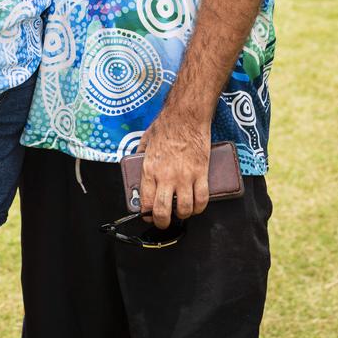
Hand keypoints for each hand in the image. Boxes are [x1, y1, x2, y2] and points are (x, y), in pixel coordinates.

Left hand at [137, 112, 209, 228]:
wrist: (186, 115)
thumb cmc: (167, 124)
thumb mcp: (146, 139)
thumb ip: (140, 153)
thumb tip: (136, 159)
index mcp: (150, 169)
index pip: (146, 202)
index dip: (147, 215)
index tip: (148, 215)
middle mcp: (166, 176)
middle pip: (163, 212)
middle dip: (162, 222)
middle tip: (164, 221)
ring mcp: (185, 176)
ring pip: (184, 209)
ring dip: (183, 215)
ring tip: (181, 212)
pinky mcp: (200, 173)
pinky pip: (202, 199)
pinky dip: (199, 207)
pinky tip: (196, 206)